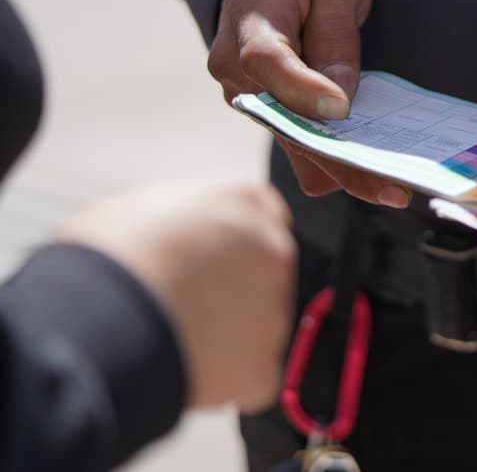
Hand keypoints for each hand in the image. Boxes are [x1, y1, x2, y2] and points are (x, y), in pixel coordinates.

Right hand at [58, 179, 297, 413]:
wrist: (98, 320)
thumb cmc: (104, 260)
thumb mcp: (135, 207)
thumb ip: (177, 219)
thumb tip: (172, 235)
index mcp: (241, 200)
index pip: (258, 215)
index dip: (228, 243)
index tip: (205, 261)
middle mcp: (271, 249)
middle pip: (262, 272)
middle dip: (230, 289)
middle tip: (183, 304)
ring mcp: (274, 308)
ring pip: (257, 324)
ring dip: (226, 333)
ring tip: (171, 338)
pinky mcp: (263, 363)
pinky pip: (251, 375)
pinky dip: (225, 379)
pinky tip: (185, 371)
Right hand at [208, 0, 410, 206]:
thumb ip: (337, 32)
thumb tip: (340, 94)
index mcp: (250, 20)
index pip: (266, 61)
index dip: (302, 89)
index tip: (342, 110)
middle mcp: (234, 71)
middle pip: (284, 122)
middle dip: (338, 158)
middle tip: (392, 188)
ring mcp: (247, 100)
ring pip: (293, 146)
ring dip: (341, 169)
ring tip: (393, 188)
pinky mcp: (267, 118)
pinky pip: (298, 148)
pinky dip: (334, 163)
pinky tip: (376, 173)